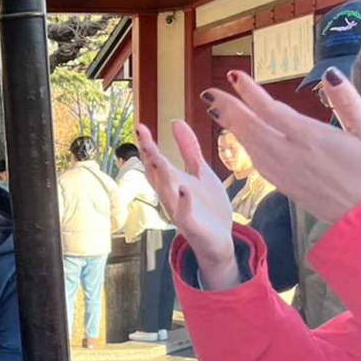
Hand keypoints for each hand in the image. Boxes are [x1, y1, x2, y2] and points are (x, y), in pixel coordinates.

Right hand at [135, 121, 239, 288]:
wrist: (220, 239)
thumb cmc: (208, 206)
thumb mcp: (201, 171)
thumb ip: (188, 148)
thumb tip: (175, 121)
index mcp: (173, 181)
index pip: (156, 161)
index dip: (148, 145)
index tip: (140, 127)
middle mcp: (171, 194)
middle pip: (156, 175)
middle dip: (150, 158)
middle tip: (143, 140)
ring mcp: (179, 210)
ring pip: (166, 192)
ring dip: (162, 176)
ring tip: (158, 158)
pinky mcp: (191, 225)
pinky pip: (184, 213)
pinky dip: (183, 201)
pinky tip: (184, 189)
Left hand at [203, 69, 360, 223]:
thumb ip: (348, 102)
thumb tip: (330, 74)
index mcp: (311, 138)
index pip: (271, 110)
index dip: (249, 93)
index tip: (234, 77)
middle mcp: (292, 156)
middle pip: (252, 129)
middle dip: (229, 109)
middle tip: (210, 93)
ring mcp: (288, 175)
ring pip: (252, 147)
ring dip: (233, 128)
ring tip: (219, 111)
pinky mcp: (290, 189)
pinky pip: (260, 165)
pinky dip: (247, 149)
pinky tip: (245, 143)